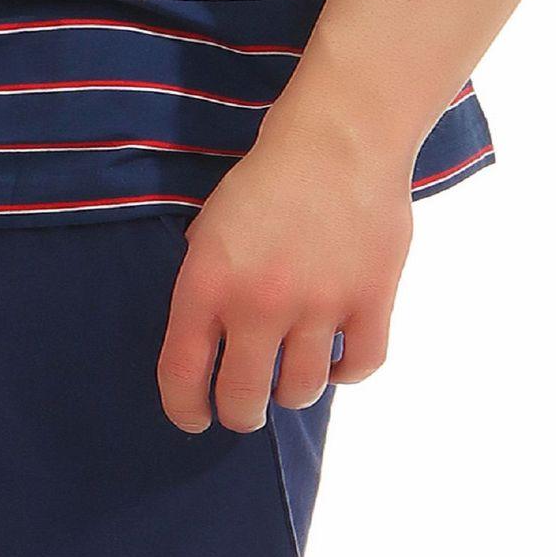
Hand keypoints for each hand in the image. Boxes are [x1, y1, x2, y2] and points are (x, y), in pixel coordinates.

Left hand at [156, 113, 413, 432]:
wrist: (339, 138)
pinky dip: (347, 371)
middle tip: (245, 407)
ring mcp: (318, 305)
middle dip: (240, 413)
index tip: (194, 419)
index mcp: (207, 285)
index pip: (184, 377)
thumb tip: (206, 341)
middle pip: (244, 400)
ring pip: (301, 392)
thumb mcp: (209, 229)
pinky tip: (337, 356)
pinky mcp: (371, 300)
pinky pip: (360, 367)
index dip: (185, 411)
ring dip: (292, 391)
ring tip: (291, 374)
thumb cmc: (268, 180)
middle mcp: (259, 305)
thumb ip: (204, 286)